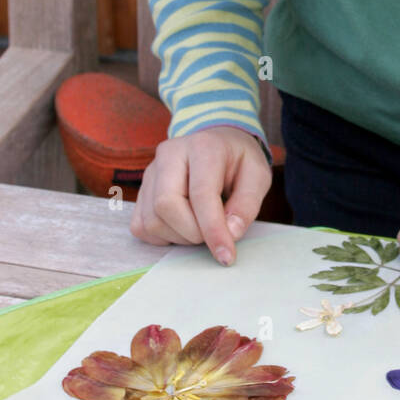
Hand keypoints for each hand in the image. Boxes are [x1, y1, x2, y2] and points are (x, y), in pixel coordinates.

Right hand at [129, 126, 271, 264]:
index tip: (226, 256)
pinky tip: (183, 227)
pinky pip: (141, 226)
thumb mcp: (257, 176)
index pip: (201, 193)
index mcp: (202, 147)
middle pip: (166, 205)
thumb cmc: (239, 162)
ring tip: (201, 226)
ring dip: (180, 237)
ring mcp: (150, 172)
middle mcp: (169, 155)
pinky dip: (163, 237)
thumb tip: (231, 233)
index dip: (213, 229)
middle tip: (213, 235)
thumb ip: (247, 204)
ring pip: (152, 220)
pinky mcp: (141, 190)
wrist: (218, 144)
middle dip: (193, 233)